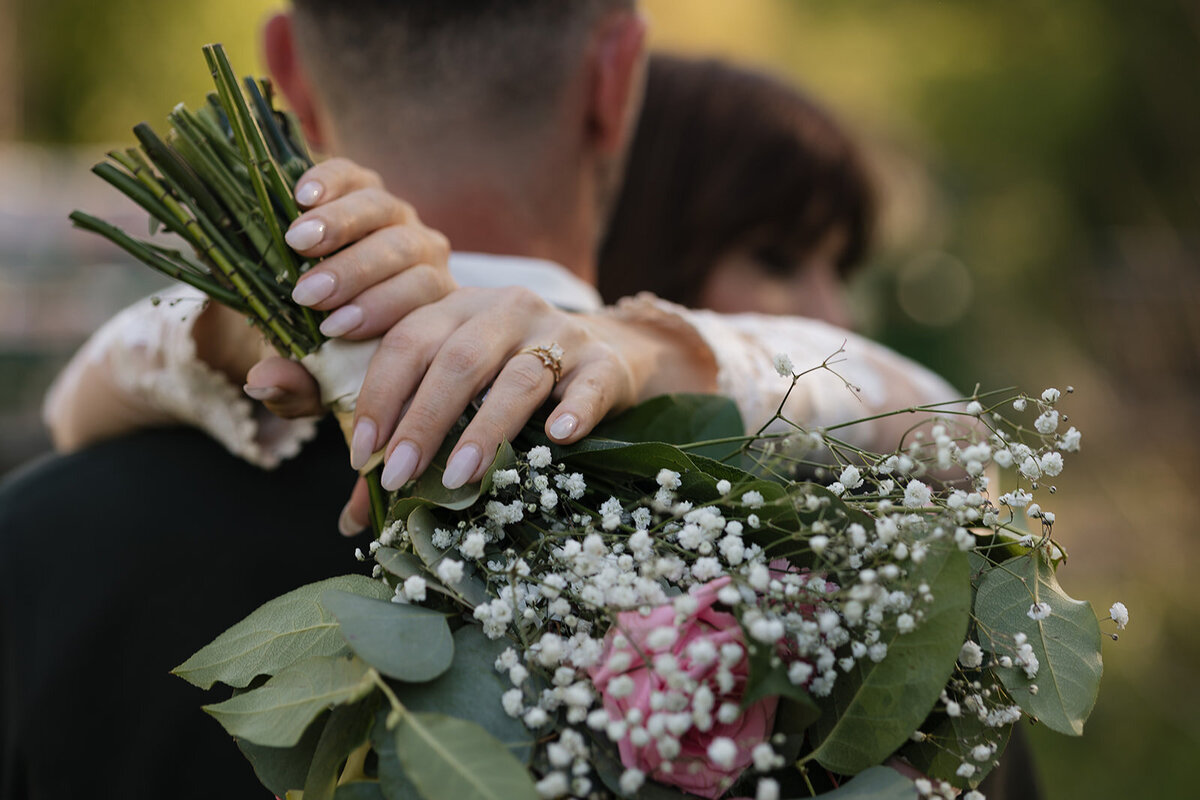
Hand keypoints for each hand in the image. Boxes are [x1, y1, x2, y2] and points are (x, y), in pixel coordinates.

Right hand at [243, 158, 453, 414]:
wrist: (311, 305)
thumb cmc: (325, 354)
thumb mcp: (313, 382)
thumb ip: (296, 389)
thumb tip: (262, 384)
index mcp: (429, 305)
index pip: (423, 298)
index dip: (380, 310)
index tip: (331, 329)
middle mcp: (422, 255)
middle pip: (404, 251)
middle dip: (356, 273)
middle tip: (309, 293)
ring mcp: (395, 214)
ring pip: (381, 208)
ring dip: (340, 226)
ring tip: (296, 243)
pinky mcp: (361, 183)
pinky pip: (353, 175)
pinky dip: (330, 182)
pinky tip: (300, 197)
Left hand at [335, 286, 717, 533]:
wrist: (604, 355)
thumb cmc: (510, 383)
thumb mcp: (456, 395)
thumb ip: (404, 443)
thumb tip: (349, 520)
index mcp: (458, 308)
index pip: (408, 340)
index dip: (380, 395)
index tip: (361, 453)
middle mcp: (506, 309)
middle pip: (458, 359)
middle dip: (422, 420)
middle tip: (398, 475)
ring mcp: (561, 334)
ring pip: (519, 376)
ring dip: (485, 430)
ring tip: (460, 477)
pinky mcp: (604, 364)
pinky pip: (590, 386)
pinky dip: (574, 410)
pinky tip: (558, 437)